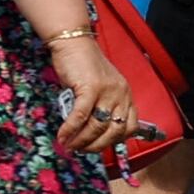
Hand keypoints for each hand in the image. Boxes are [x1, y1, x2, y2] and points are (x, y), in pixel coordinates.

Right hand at [50, 33, 141, 163]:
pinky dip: (71, 129)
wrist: (74, 42)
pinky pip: (81, 116)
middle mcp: (121, 93)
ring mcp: (107, 90)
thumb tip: (92, 135)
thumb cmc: (84, 67)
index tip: (99, 146)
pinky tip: (63, 136)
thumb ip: (101, 107)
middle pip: (114, 131)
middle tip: (81, 150)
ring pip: (97, 126)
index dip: (115, 141)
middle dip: (96, 146)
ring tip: (69, 145)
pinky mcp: (90, 87)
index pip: (131, 126)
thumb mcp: (101, 88)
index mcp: (126, 94)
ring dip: (81, 140)